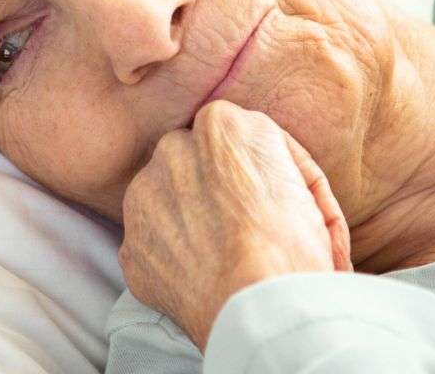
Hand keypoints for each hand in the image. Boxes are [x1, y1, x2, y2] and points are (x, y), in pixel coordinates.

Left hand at [118, 99, 352, 351]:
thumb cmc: (295, 248)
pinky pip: (154, 245)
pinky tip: (203, 277)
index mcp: (221, 124)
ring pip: (163, 199)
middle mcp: (172, 150)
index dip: (247, 166)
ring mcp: (143, 199)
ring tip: (222, 255)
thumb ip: (266, 156)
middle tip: (240, 224)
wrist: (264, 310)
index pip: (228, 133)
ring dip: (186, 219)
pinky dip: (174, 260)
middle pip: (189, 161)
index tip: (263, 194)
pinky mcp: (132, 246)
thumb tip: (251, 163)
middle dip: (208, 185)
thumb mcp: (303, 180)